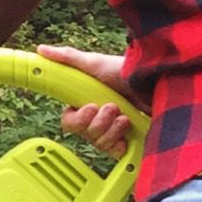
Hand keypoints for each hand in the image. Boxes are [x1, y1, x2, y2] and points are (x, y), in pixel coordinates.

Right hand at [35, 42, 135, 157]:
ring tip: (125, 116)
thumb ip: (68, 57)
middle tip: (113, 107)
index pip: (69, 122)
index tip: (90, 107)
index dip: (78, 119)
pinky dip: (121, 143)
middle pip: (84, 134)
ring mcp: (113, 131)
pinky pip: (114, 152)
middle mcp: (98, 118)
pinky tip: (129, 130)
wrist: (160, 83)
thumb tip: (41, 49)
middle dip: (99, 122)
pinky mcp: (128, 141)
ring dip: (112, 129)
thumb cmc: (130, 72)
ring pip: (99, 143)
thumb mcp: (96, 63)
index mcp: (86, 102)